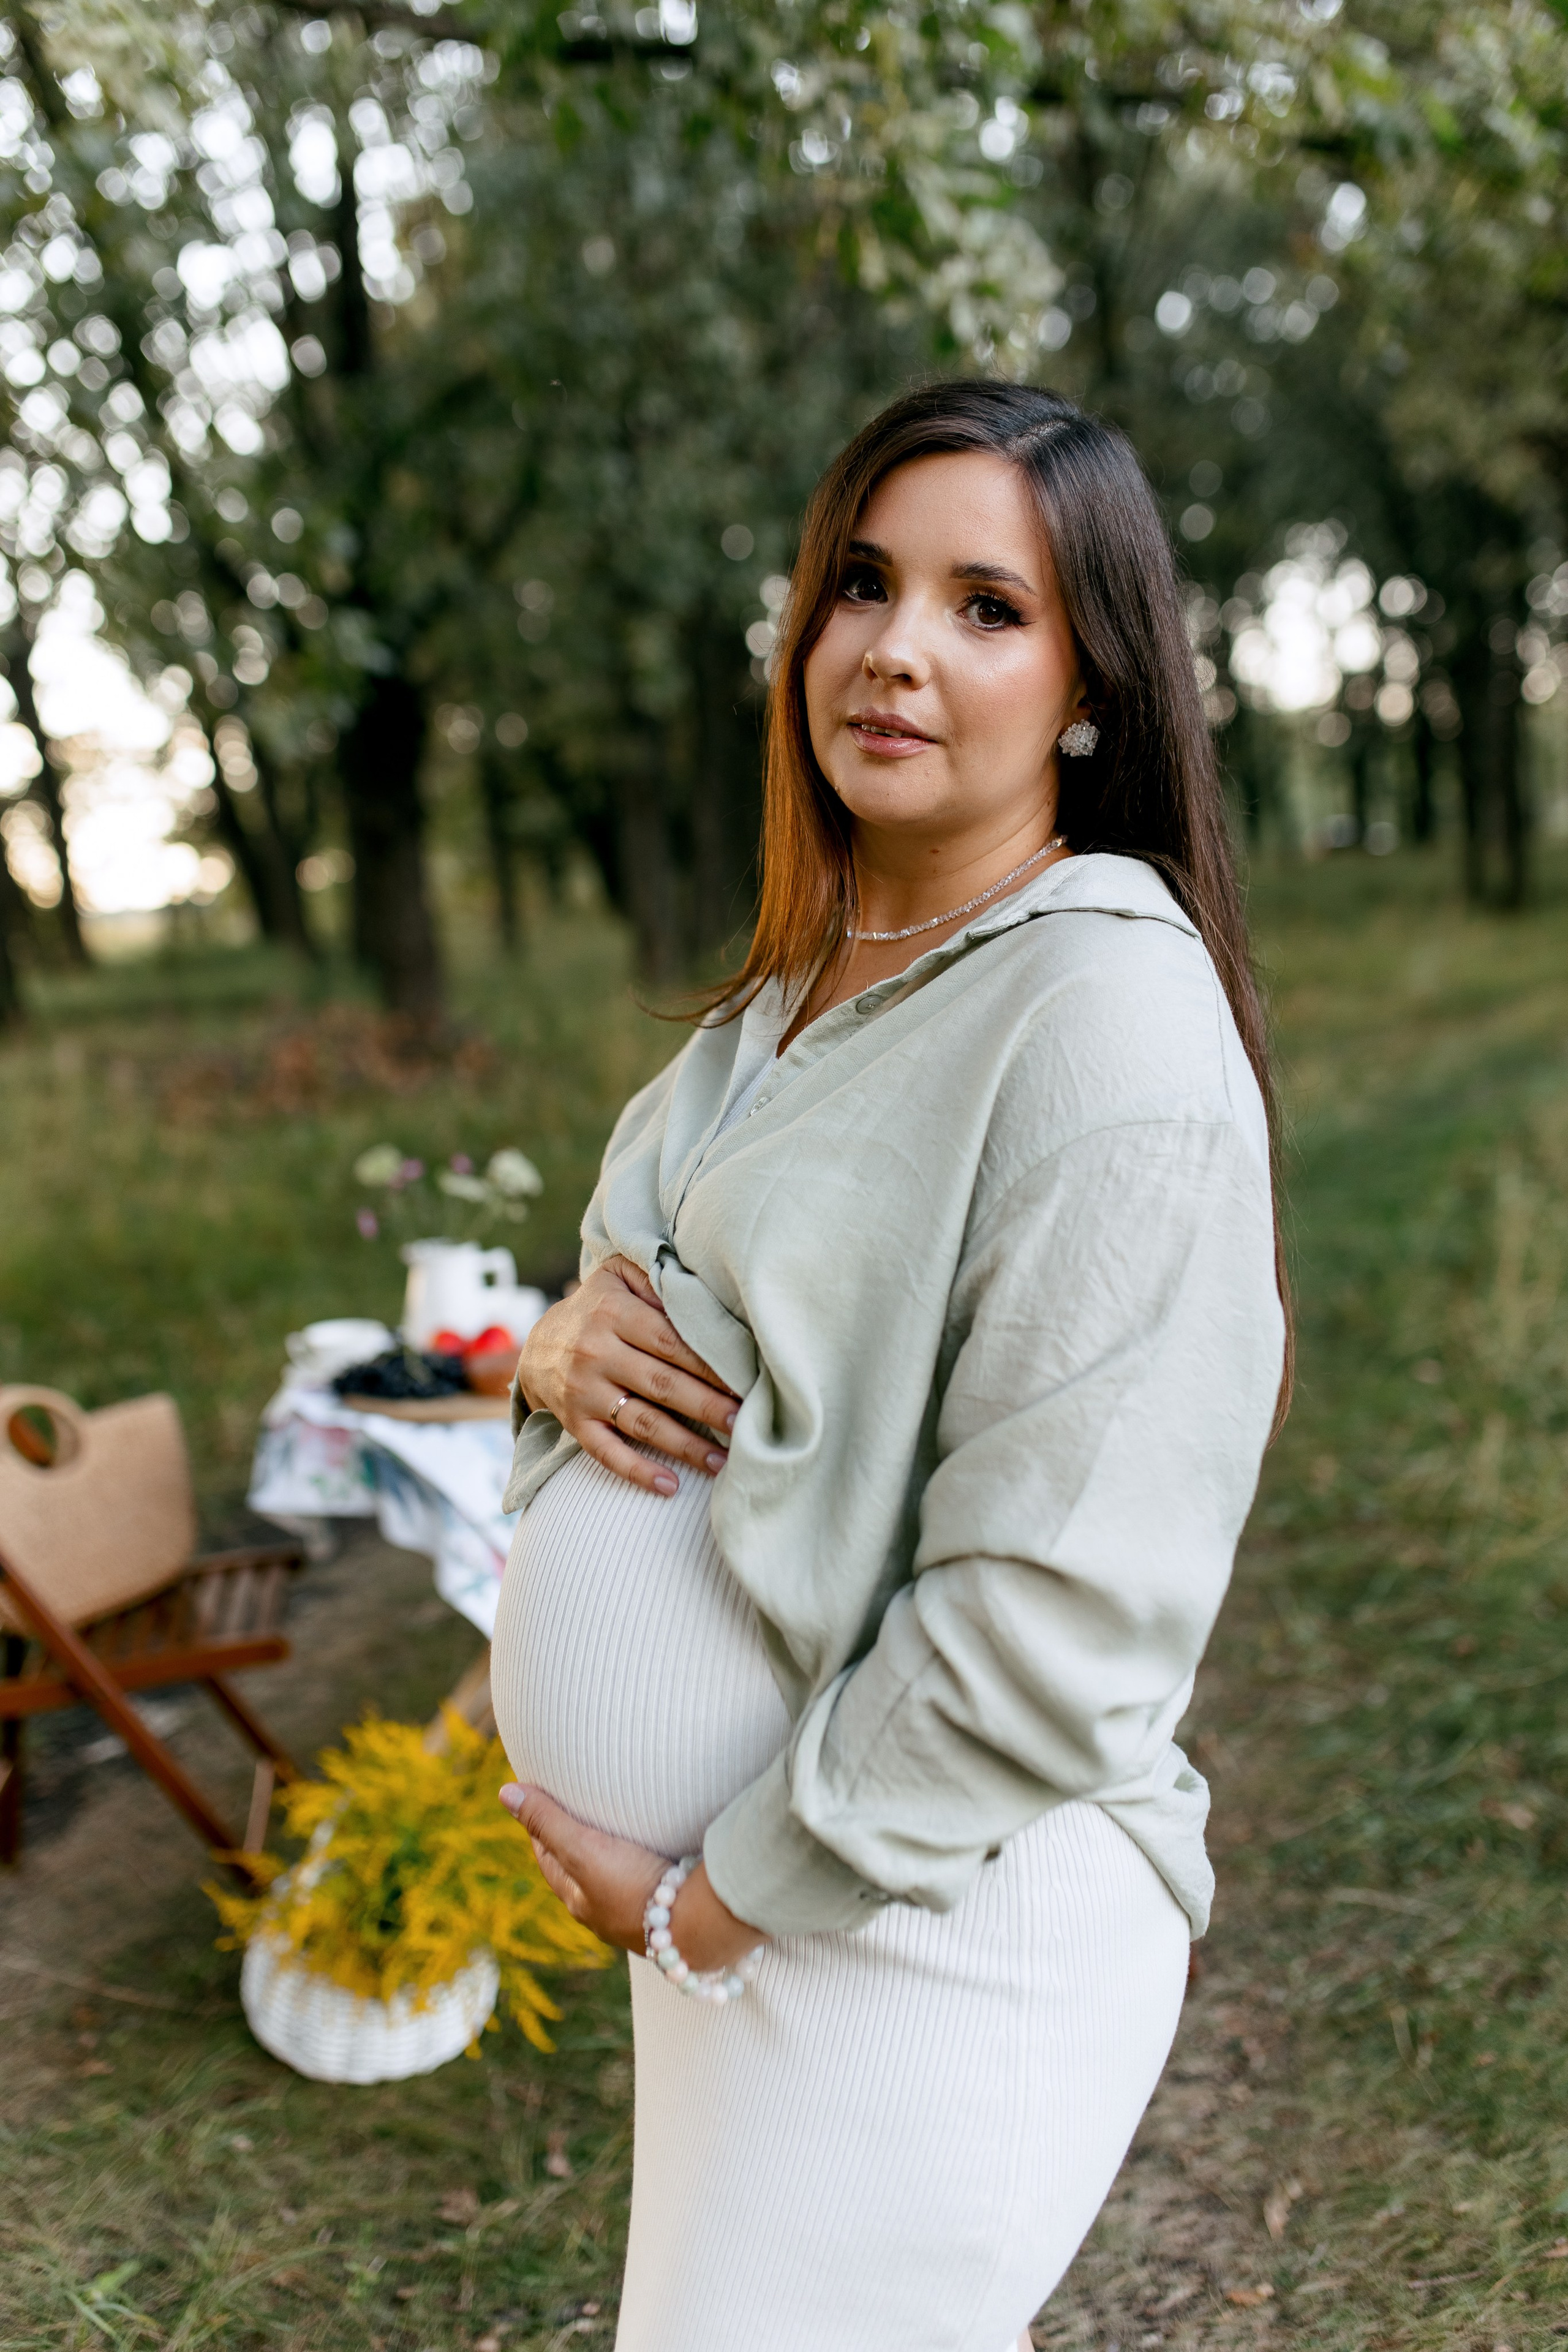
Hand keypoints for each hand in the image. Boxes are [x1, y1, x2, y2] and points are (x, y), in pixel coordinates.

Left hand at [499, 1783, 766, 1972]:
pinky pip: (646, 1881)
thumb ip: (547, 1821)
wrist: (697, 1925)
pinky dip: (642, 1863)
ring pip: (613, 1879)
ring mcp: (638, 1914)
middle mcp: (605, 1913)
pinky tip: (656, 1852)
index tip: (538, 1802)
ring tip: (616, 1828)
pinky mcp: (669, 1909)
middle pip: (580, 1872)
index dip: (541, 1830)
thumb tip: (504, 1792)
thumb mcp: (582, 1849)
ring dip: (610, 1855)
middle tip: (575, 1810)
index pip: (549, 1860)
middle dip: (575, 1843)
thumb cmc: (633, 1887)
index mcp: (578, 1901)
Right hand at [516, 1256, 739, 1496]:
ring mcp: (584, 1392)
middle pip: (663, 1385)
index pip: (671, 1342)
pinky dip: (637, 1471)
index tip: (745, 1382)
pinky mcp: (575, 1424)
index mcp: (614, 1314)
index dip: (709, 1365)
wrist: (537, 1346)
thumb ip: (655, 1279)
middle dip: (708, 1407)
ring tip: (724, 1462)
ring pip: (642, 1423)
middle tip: (744, 1423)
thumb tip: (699, 1298)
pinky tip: (671, 1487)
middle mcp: (597, 1353)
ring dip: (685, 1446)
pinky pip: (606, 1453)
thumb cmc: (596, 1309)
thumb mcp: (617, 1277)